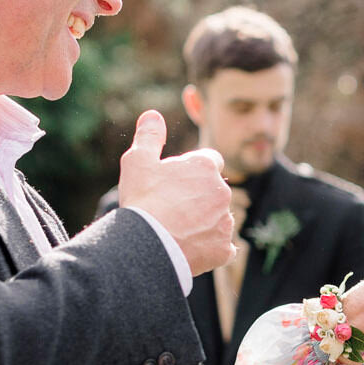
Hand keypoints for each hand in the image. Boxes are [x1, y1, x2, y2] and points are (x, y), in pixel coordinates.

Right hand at [117, 109, 234, 276]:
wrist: (148, 246)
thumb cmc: (143, 200)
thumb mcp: (137, 161)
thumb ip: (149, 136)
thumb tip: (153, 115)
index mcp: (205, 166)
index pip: (210, 161)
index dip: (193, 171)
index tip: (177, 183)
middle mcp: (222, 191)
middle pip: (214, 191)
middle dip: (199, 198)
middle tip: (172, 209)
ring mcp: (226, 221)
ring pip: (218, 219)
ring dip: (205, 223)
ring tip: (177, 231)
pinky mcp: (224, 249)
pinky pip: (222, 247)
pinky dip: (209, 248)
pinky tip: (190, 249)